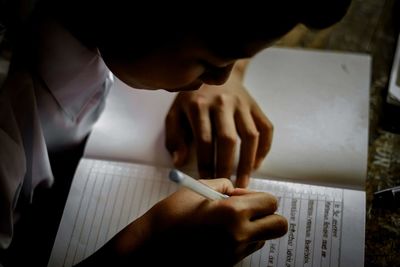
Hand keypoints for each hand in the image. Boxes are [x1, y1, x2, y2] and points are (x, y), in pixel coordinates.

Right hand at [78, 179, 286, 266]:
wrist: (149, 250)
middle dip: (268, 215)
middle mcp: (239, 236)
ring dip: (253, 228)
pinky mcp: (227, 266)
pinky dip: (240, 241)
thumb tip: (238, 191)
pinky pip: (246, 250)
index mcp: (233, 213)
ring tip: (228, 223)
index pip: (270, 203)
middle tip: (248, 210)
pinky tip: (219, 236)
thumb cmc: (169, 217)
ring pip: (263, 239)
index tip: (241, 196)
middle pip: (279, 226)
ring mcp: (234, 255)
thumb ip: (223, 185)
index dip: (258, 196)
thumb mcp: (196, 189)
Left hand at [165, 60, 272, 186]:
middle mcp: (222, 103)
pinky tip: (257, 164)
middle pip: (228, 139)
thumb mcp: (175, 114)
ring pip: (250, 135)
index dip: (206, 164)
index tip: (206, 181)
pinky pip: (266, 128)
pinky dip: (264, 148)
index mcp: (199, 105)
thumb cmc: (191, 99)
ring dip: (248, 162)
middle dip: (227, 166)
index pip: (204, 140)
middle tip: (227, 187)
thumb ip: (175, 138)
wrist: (215, 72)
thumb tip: (180, 162)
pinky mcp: (255, 106)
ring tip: (244, 181)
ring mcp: (242, 104)